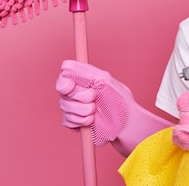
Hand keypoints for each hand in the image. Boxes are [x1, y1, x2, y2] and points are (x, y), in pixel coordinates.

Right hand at [56, 59, 171, 154]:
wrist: (125, 124)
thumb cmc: (120, 99)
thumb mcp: (105, 81)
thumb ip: (85, 73)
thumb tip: (66, 65)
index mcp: (83, 79)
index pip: (64, 74)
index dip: (65, 81)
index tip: (72, 86)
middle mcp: (76, 91)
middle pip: (62, 92)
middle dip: (80, 97)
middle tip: (94, 99)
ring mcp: (73, 107)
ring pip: (65, 107)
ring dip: (82, 110)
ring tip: (95, 111)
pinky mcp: (74, 121)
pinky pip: (67, 120)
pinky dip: (80, 121)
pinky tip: (92, 120)